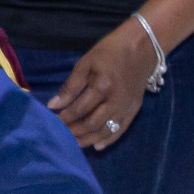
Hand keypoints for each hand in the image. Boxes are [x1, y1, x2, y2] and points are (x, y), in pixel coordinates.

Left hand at [47, 25, 154, 148]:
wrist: (143, 47)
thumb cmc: (109, 51)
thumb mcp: (85, 63)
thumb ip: (70, 86)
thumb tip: (53, 105)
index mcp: (102, 87)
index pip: (79, 109)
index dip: (64, 118)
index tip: (51, 123)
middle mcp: (116, 101)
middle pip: (92, 124)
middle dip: (74, 132)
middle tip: (60, 137)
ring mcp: (127, 107)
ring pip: (106, 130)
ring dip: (89, 139)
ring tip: (74, 144)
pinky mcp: (135, 110)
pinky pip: (121, 129)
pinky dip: (108, 139)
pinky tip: (97, 146)